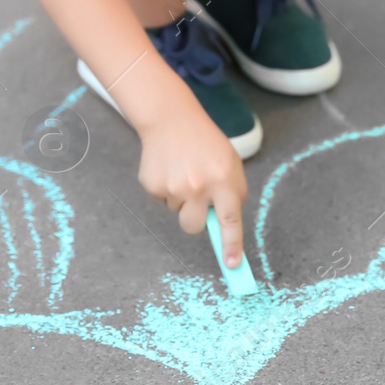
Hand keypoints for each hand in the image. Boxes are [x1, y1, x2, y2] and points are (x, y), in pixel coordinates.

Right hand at [135, 98, 247, 267]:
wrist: (172, 120)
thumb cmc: (206, 144)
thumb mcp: (229, 163)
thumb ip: (231, 194)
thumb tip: (224, 228)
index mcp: (223, 179)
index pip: (230, 220)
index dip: (231, 245)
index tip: (232, 265)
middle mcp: (198, 186)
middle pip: (194, 226)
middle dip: (195, 220)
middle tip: (197, 199)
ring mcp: (173, 187)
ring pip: (178, 212)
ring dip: (182, 198)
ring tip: (184, 171)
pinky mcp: (152, 185)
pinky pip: (162, 201)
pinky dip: (167, 189)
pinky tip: (170, 169)